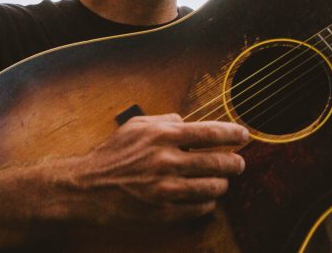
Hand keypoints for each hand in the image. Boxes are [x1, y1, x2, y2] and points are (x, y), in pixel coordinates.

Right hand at [50, 113, 247, 227]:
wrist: (86, 187)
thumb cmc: (112, 154)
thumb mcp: (136, 126)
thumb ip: (165, 120)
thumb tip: (187, 120)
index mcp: (163, 136)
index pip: (211, 133)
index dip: (233, 134)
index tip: (245, 135)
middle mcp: (167, 161)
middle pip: (218, 162)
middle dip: (235, 163)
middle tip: (239, 163)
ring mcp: (165, 189)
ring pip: (212, 188)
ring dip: (222, 184)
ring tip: (223, 181)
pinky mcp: (162, 212)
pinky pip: (197, 208)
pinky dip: (206, 203)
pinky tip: (205, 198)